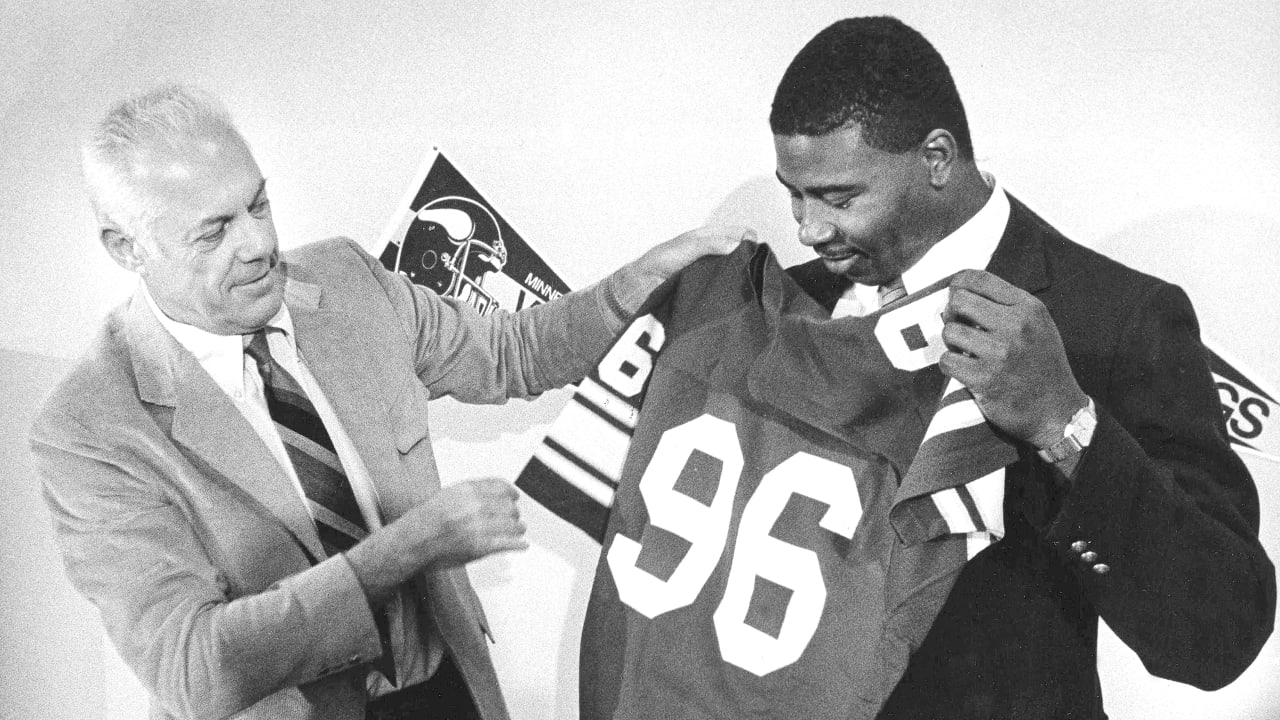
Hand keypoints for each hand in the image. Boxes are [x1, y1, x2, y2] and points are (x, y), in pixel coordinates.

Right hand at [412, 478, 527, 568]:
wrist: (409, 543)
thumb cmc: (422, 521)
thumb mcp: (445, 495)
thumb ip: (469, 493)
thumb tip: (492, 492)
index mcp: (466, 490)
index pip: (500, 486)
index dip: (511, 492)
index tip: (515, 496)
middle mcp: (475, 506)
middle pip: (509, 506)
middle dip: (513, 512)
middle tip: (515, 517)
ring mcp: (479, 527)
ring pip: (512, 524)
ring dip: (518, 528)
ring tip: (519, 530)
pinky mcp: (480, 547)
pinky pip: (508, 544)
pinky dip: (518, 545)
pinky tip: (522, 545)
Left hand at [635, 225, 756, 281]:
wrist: (643, 285)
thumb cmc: (661, 261)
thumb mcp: (689, 246)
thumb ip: (712, 244)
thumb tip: (738, 245)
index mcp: (711, 238)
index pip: (740, 234)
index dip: (749, 240)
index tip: (750, 250)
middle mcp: (715, 254)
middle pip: (742, 254)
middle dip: (747, 259)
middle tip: (748, 268)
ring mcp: (713, 272)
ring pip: (735, 272)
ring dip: (738, 276)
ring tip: (741, 282)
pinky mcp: (709, 290)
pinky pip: (726, 289)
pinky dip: (729, 290)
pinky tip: (731, 294)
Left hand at [939, 270, 1087, 447]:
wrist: (1058, 411)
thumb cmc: (1042, 366)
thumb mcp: (1037, 326)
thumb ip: (1006, 307)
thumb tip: (959, 294)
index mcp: (1028, 308)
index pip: (979, 278)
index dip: (958, 283)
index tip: (954, 294)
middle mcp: (1016, 325)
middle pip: (958, 300)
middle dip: (952, 314)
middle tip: (959, 328)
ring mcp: (1001, 352)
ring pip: (949, 331)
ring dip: (951, 343)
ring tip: (965, 352)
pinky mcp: (986, 379)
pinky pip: (947, 361)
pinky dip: (950, 366)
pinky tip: (963, 370)